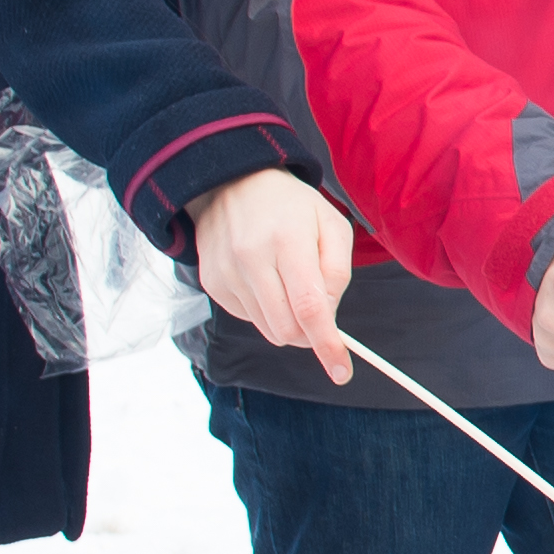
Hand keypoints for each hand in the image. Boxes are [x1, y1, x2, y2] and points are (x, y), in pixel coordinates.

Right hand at [195, 171, 361, 385]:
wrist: (232, 182)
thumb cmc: (292, 207)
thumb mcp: (331, 226)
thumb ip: (337, 272)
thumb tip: (328, 316)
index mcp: (287, 241)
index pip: (308, 307)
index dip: (327, 345)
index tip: (341, 371)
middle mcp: (251, 258)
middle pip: (287, 328)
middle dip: (310, 334)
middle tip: (319, 312)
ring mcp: (226, 272)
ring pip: (267, 329)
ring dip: (287, 320)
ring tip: (287, 281)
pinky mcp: (211, 282)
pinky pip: (248, 318)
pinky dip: (265, 310)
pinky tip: (265, 278)